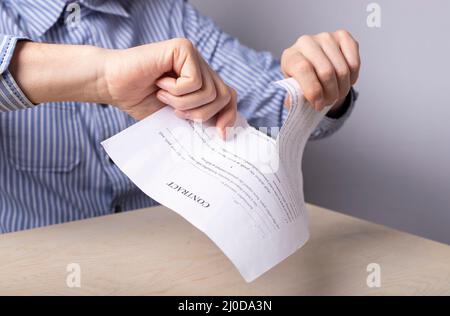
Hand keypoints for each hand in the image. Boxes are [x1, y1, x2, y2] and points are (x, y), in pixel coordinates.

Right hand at [10, 39, 236, 137]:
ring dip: (184, 103)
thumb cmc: (139, 100)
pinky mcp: (183, 49)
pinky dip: (176, 91)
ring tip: (163, 96)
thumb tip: (223, 133)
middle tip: (177, 113)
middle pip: (224, 95)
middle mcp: (200, 65)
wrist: (111, 84)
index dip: (229, 116)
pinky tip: (160, 83)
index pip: (228, 96)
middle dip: (203, 114)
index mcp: (200, 80)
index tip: (220, 135)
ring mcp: (193, 55)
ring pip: (210, 91)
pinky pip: (195, 81)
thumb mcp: (175, 115)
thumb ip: (198, 117)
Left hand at [281, 30, 360, 110]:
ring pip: (342, 70)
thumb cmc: (302, 80)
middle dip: (330, 93)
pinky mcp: (343, 37)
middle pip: (326, 71)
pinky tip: (344, 81)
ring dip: (342, 88)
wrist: (312, 67)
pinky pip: (354, 63)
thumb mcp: (294, 91)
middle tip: (328, 102)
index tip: (318, 104)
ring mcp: (325, 37)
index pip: (303, 69)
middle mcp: (306, 42)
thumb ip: (296, 97)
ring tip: (336, 94)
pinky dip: (352, 78)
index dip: (313, 90)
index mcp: (290, 56)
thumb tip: (305, 101)